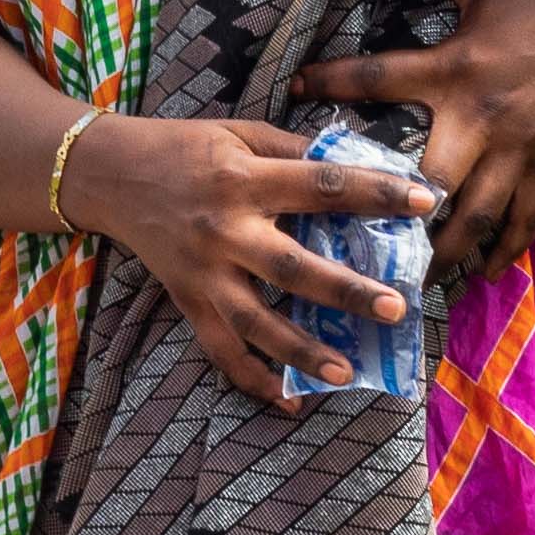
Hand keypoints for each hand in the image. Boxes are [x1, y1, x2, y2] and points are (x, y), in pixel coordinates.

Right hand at [67, 112, 431, 399]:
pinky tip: (290, 402)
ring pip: (257, 323)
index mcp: (245, 179)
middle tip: (395, 308)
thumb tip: (358, 162)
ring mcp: (204, 273)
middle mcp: (225, 230)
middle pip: (292, 267)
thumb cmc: (185, 147)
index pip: (322, 186)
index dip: (375, 193)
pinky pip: (222, 351)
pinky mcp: (187, 301)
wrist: (109, 174)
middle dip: (346, 291)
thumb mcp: (240, 133)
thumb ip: (294, 150)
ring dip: (303, 352)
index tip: (425, 201)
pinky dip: (254, 380)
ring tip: (347, 372)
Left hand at [301, 0, 534, 279]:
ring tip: (413, 281)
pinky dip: (505, 249)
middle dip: (393, 216)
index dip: (330, 83)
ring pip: (476, 218)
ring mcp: (520, 149)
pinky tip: (485, 271)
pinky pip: (526, 219)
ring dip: (444, 253)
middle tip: (356, 240)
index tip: (292, 90)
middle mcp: (482, 119)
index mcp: (455, 67)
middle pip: (428, 185)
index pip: (377, 79)